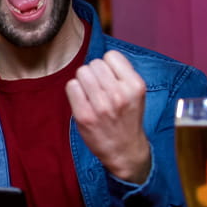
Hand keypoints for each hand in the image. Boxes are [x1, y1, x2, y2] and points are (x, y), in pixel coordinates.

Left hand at [66, 50, 149, 182]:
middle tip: (98, 88)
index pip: (111, 56)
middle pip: (93, 63)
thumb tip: (101, 57)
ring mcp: (101, 105)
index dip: (107, 64)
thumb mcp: (135, 93)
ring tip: (90, 94)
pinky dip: (74, 91)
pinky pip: (71, 86)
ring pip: (81, 72)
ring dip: (83, 81)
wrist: (124, 150)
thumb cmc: (127, 118)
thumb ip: (122, 74)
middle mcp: (119, 94)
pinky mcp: (84, 115)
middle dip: (94, 73)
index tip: (109, 77)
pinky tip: (82, 101)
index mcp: (135, 86)